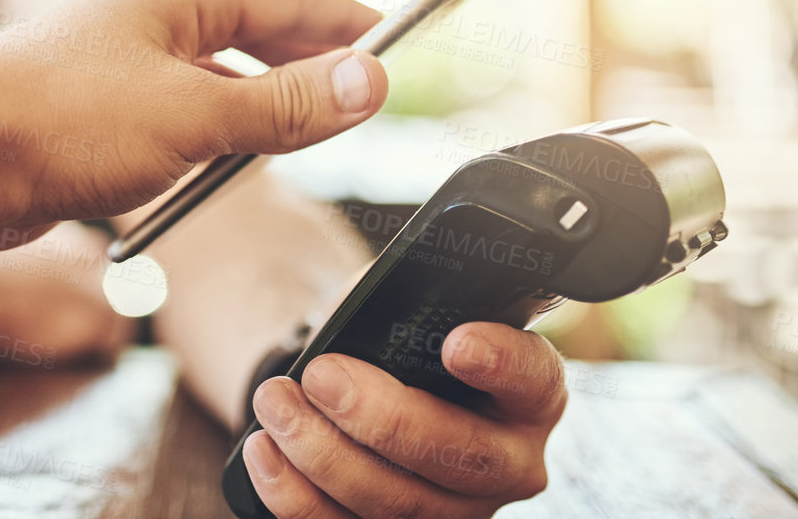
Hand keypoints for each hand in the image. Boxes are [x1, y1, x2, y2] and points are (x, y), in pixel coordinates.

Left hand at [0, 0, 387, 233]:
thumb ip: (285, 105)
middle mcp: (143, 22)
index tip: (394, 35)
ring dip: (256, 105)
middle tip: (360, 88)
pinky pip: (171, 119)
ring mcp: (113, 68)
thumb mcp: (193, 115)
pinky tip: (215, 172)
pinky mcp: (88, 116)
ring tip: (302, 133)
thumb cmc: (59, 121)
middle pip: (246, 32)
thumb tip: (372, 83)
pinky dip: (207, 140)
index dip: (342, 18)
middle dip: (305, 60)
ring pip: (207, 79)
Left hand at [243, 322, 564, 517]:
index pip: (532, 378)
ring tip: (274, 400)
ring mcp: (457, 511)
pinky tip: (264, 450)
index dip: (500, 364)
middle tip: (322, 375)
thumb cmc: (393, 335)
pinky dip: (295, 494)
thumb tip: (377, 299)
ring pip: (398, 505)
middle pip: (462, 458)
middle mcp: (507, 463)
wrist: (358, 381)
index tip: (456, 342)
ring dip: (322, 452)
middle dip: (382, 418)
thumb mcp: (410, 303)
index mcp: (527, 394)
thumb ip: (410, 301)